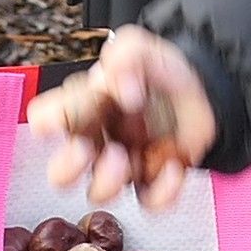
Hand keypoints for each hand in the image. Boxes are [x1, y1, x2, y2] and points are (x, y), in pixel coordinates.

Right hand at [27, 28, 216, 209]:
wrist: (205, 91)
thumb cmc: (162, 72)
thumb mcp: (143, 49)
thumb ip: (126, 53)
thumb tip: (114, 79)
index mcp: (85, 108)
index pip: (46, 118)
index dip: (45, 123)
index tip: (55, 122)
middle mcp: (98, 141)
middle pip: (60, 172)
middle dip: (66, 167)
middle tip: (84, 150)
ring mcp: (124, 165)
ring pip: (99, 193)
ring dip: (107, 181)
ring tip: (126, 157)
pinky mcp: (154, 181)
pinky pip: (150, 201)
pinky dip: (162, 191)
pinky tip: (173, 168)